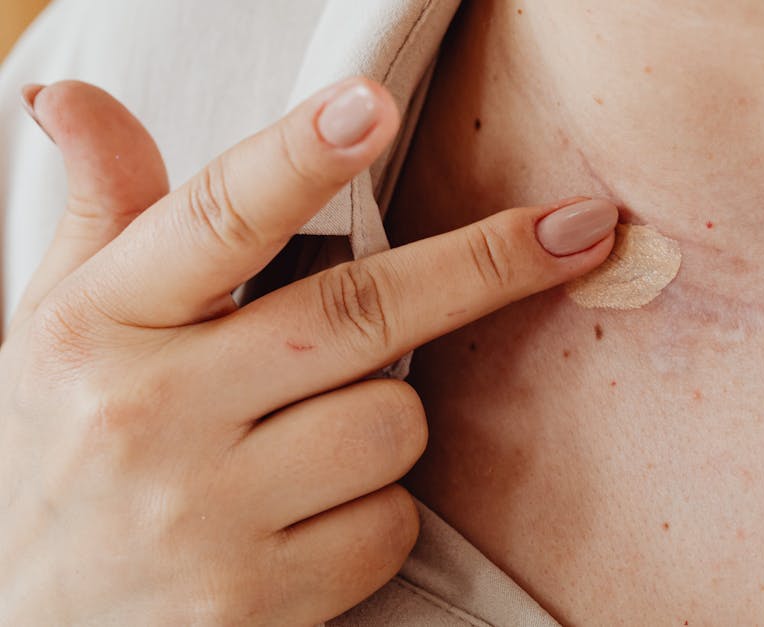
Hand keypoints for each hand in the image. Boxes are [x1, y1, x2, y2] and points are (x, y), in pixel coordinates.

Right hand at [0, 78, 616, 624]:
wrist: (13, 622)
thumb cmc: (49, 455)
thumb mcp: (54, 330)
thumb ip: (101, 217)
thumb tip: (74, 99)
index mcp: (100, 326)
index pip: (214, 222)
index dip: (300, 156)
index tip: (370, 105)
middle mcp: (150, 415)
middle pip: (360, 315)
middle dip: (488, 266)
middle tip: (578, 229)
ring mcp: (206, 517)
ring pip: (395, 423)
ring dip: (388, 419)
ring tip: (309, 439)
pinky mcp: (256, 602)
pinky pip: (388, 523)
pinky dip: (374, 513)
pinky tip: (306, 520)